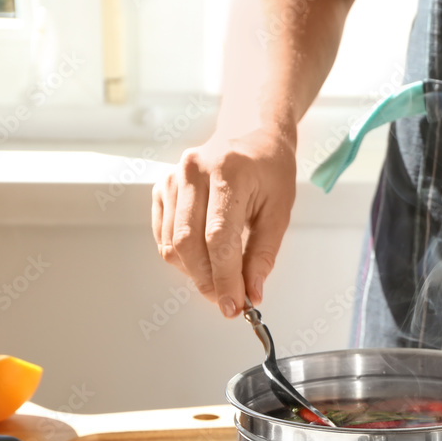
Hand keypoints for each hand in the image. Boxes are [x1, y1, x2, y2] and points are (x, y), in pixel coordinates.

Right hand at [151, 127, 295, 315]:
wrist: (251, 135)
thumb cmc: (270, 170)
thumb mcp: (280, 210)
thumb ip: (264, 253)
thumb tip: (252, 291)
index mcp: (230, 172)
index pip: (219, 237)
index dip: (225, 277)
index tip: (234, 305)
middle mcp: (194, 170)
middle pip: (188, 242)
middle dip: (208, 281)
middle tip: (227, 302)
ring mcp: (173, 177)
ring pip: (172, 243)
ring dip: (195, 273)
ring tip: (220, 280)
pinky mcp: (162, 187)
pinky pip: (163, 235)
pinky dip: (182, 258)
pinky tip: (204, 260)